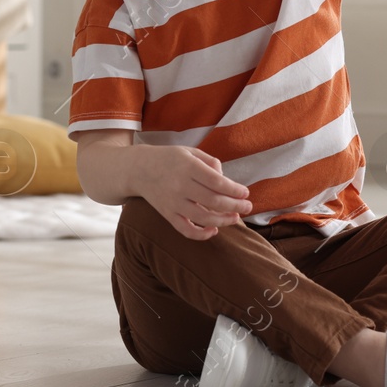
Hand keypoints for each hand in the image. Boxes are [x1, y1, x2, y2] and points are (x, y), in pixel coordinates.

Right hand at [133, 145, 253, 241]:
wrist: (138, 169)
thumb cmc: (169, 159)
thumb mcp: (189, 151)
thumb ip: (209, 162)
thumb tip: (225, 178)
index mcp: (187, 166)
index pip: (216, 182)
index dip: (234, 190)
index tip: (245, 193)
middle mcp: (180, 185)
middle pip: (213, 201)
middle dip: (235, 206)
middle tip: (248, 207)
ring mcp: (173, 202)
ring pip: (203, 218)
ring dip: (224, 220)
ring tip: (235, 217)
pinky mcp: (167, 214)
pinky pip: (186, 230)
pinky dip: (201, 235)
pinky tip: (214, 230)